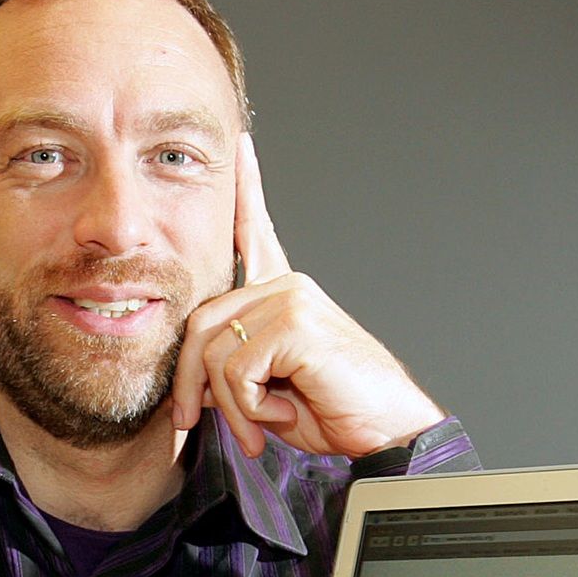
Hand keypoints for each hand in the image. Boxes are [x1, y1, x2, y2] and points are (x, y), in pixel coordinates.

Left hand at [170, 135, 445, 458]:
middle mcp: (285, 286)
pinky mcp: (296, 322)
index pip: (255, 233)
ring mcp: (291, 298)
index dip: (245, 190)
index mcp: (283, 294)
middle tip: (193, 423)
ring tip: (256, 428)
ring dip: (226, 406)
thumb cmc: (335, 411)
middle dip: (190, 383)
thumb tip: (191, 380)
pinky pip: (236, 369)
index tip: (240, 146)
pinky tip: (279, 411)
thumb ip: (228, 372)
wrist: (387, 430)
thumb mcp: (267, 390)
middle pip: (199, 323)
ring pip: (213, 352)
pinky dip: (247, 406)